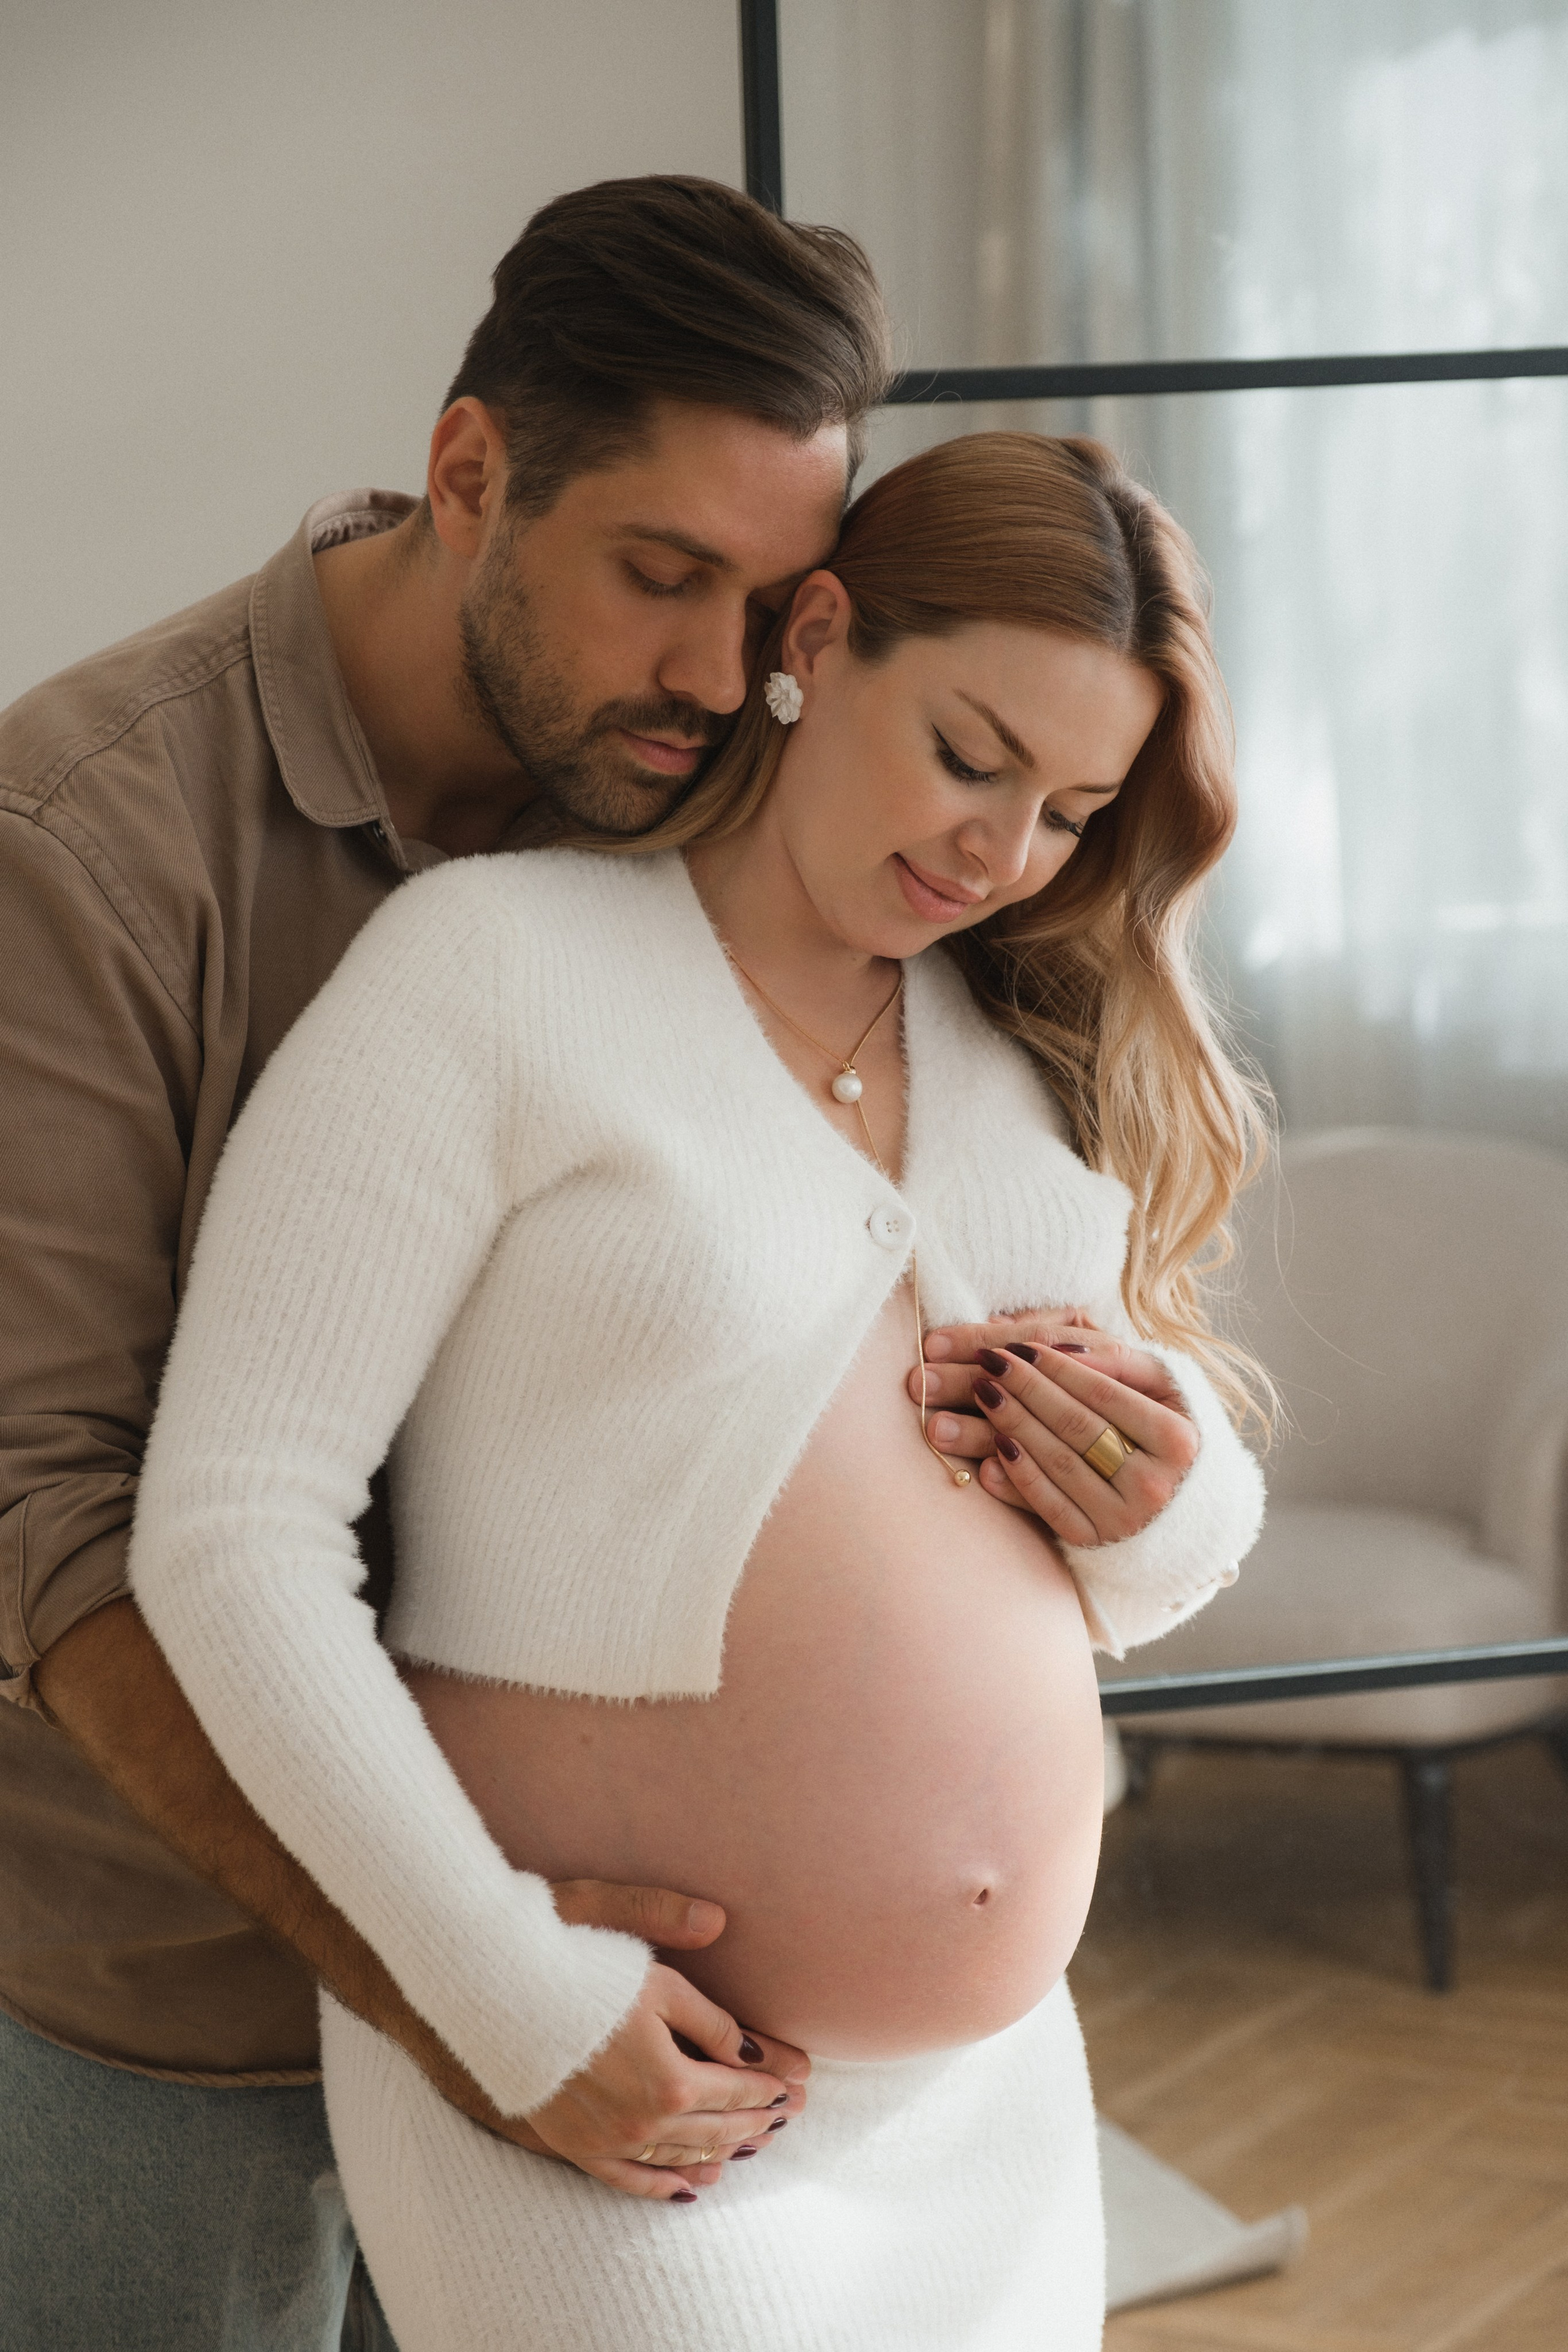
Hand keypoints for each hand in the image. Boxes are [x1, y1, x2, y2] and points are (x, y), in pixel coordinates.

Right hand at [520, 1959, 807, 2201]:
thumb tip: (756, 2044)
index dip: (769, 2086)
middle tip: (786, 2117)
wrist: (499, 1992)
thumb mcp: (657, 1978)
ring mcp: (609, 2140)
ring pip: (680, 2157)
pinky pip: (629, 2179)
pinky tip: (689, 2188)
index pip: (737, 2089)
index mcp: (672, 2079)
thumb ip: (710, 2015)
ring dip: (720, 2151)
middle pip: (715, 2128)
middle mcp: (644, 2122)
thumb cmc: (581, 1969)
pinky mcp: (576, 2145)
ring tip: (749, 2145)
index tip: (795, 2085)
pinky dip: (663, 2185)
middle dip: (756, 2121)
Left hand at [910, 1311, 1197, 1548]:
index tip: (1015, 1345)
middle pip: (1074, 1425)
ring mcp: (1123, 1519)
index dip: (1054, 1366)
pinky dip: (1017, 1477)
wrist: (1189, 1515)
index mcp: (1176, 1439)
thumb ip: (1122, 1362)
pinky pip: (1047, 1507)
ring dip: (1011, 1426)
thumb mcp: (1166, 1393)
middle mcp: (1153, 1483)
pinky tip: (989, 1451)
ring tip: (978, 1394)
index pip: (1102, 1393)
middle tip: (983, 1364)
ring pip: (1056, 1464)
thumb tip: (1061, 1342)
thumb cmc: (1169, 1437)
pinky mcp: (1095, 1544)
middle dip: (1024, 1390)